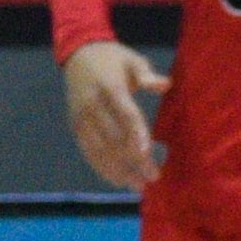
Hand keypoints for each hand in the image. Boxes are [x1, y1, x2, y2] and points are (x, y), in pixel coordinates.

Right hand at [61, 41, 166, 189]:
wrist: (78, 54)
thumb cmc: (113, 58)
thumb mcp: (132, 59)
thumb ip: (146, 74)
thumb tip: (164, 84)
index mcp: (109, 87)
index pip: (125, 114)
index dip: (136, 133)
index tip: (149, 152)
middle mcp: (92, 105)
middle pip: (114, 136)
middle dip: (133, 159)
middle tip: (153, 177)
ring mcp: (81, 117)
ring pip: (99, 148)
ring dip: (118, 169)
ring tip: (137, 186)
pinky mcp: (76, 125)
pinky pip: (87, 149)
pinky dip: (101, 166)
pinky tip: (116, 180)